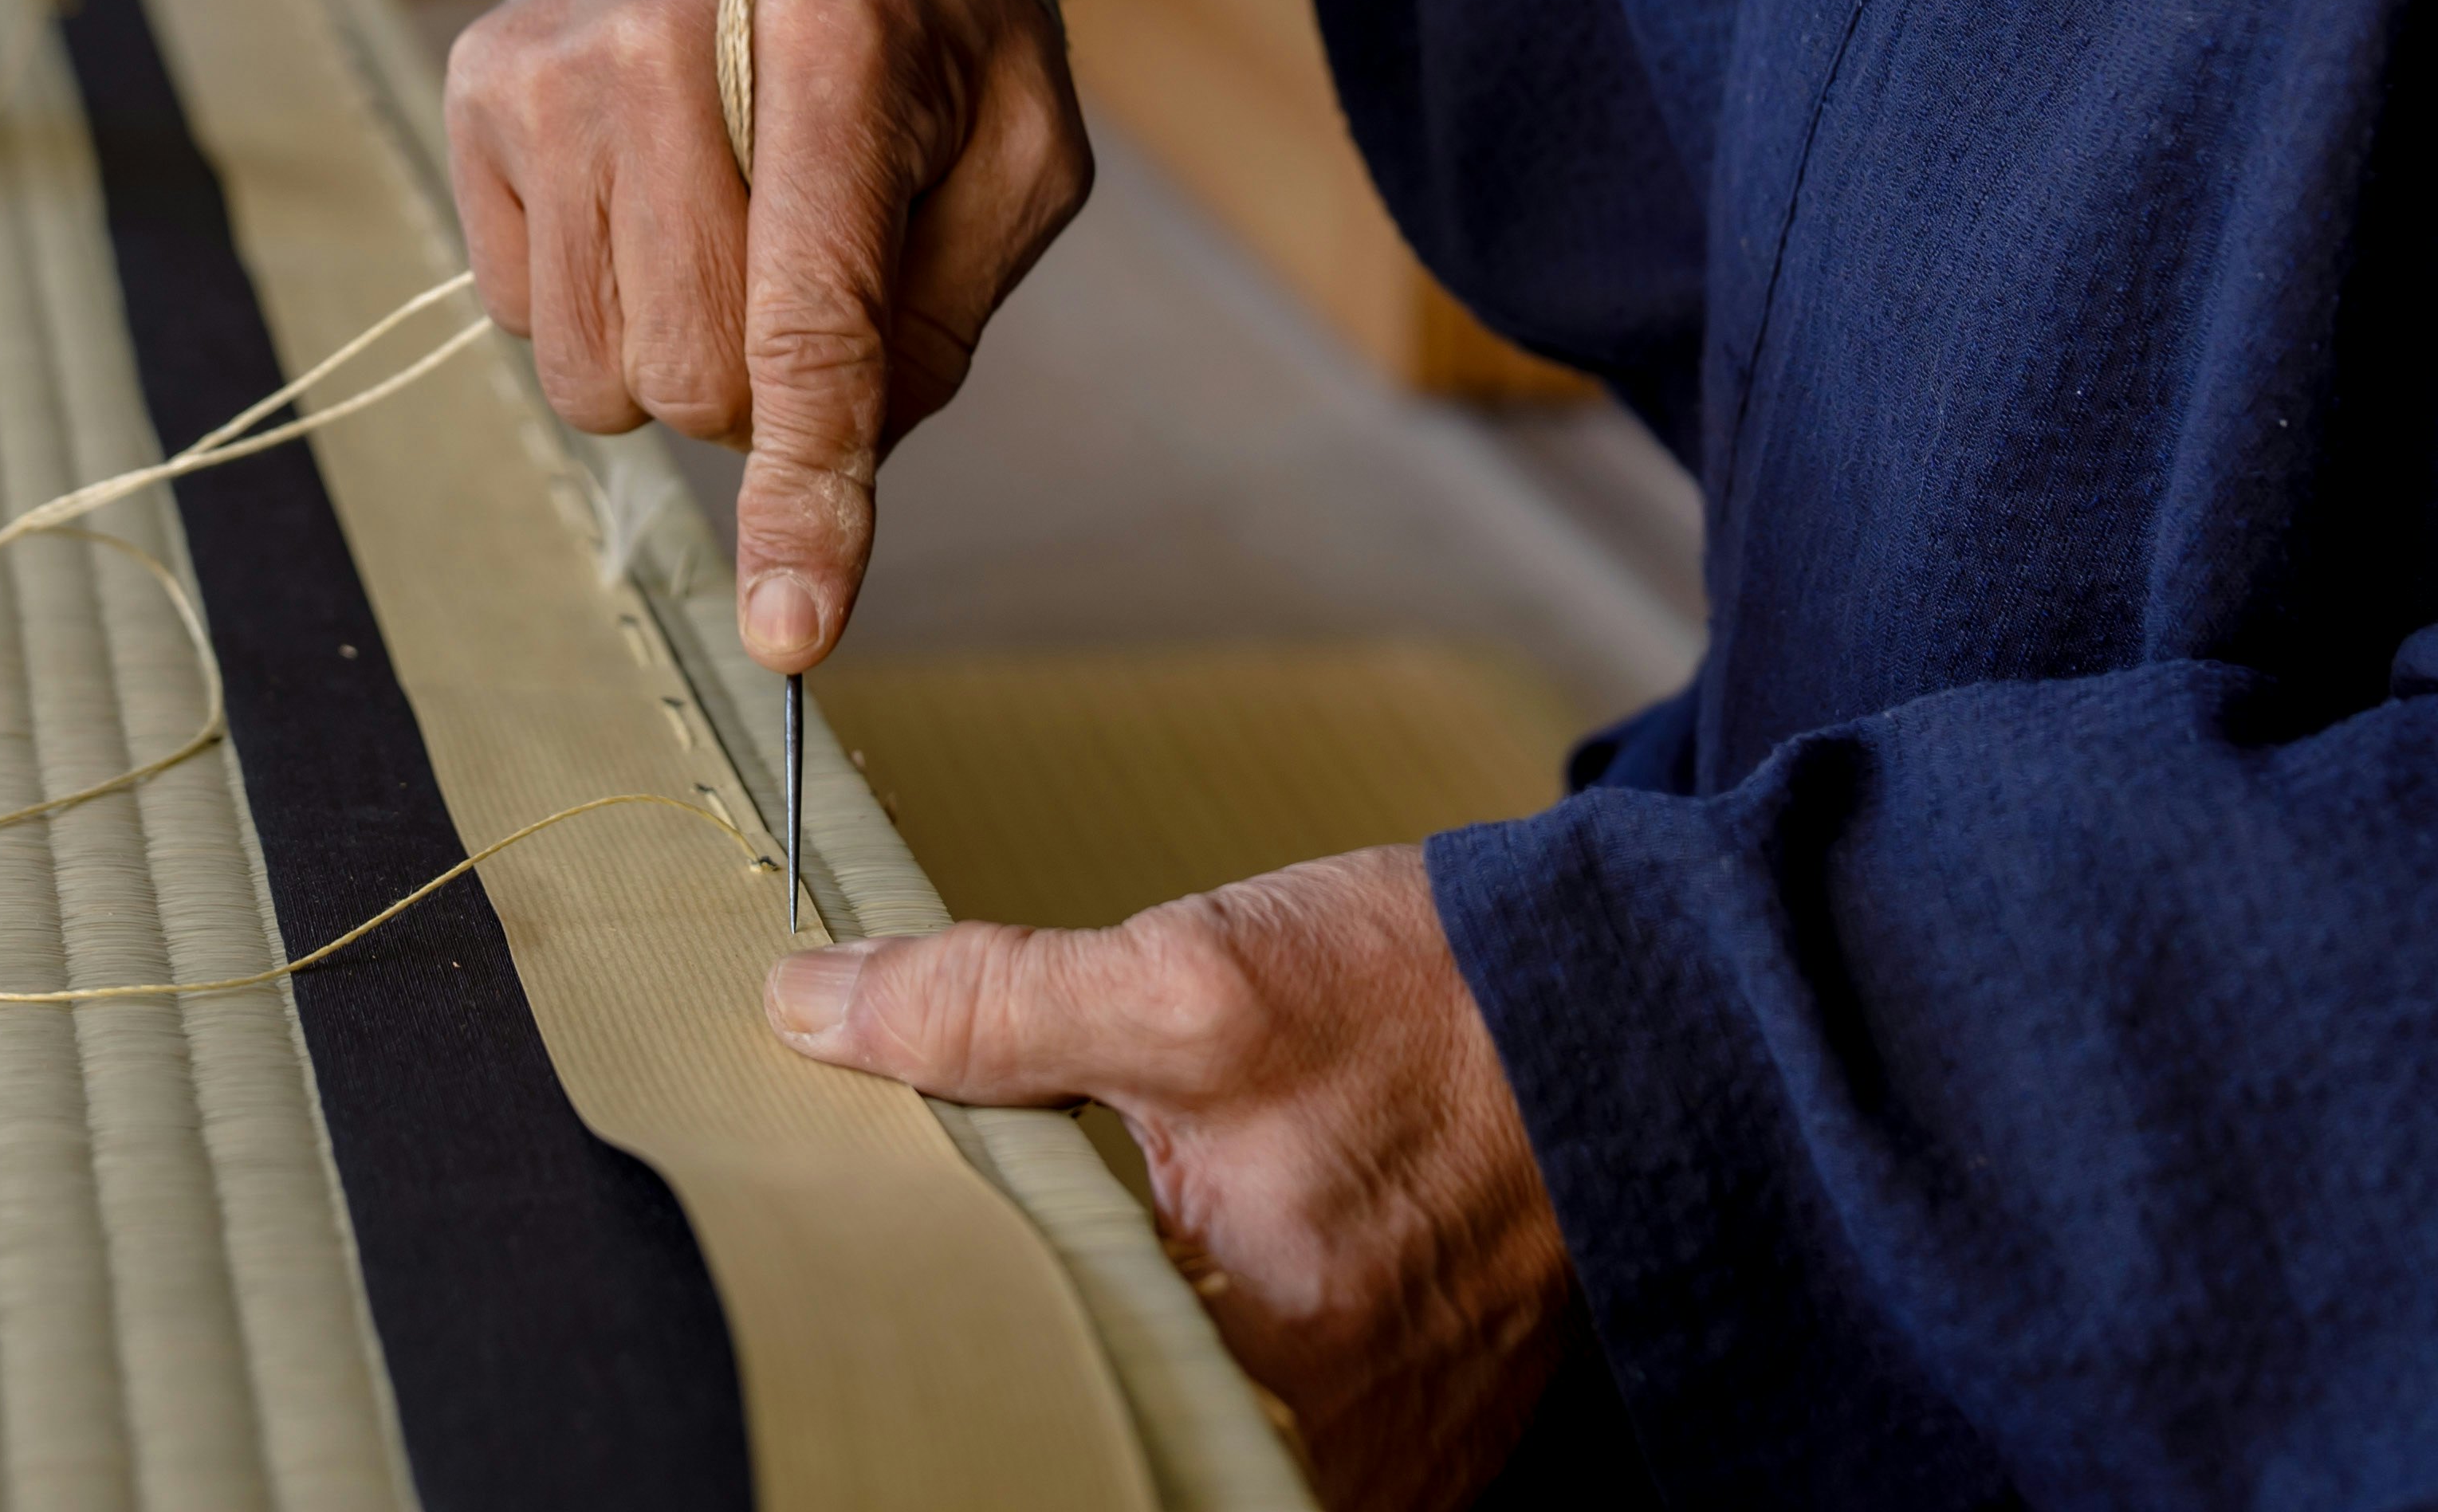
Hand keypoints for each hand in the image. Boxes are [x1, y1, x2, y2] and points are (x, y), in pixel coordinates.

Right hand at [445, 0, 1088, 671]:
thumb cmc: (934, 15)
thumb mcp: (1020, 149)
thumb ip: (943, 317)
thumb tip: (831, 470)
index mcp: (834, 40)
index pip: (809, 324)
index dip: (807, 495)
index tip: (792, 634)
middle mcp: (659, 37)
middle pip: (690, 375)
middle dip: (763, 397)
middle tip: (809, 287)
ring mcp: (548, 62)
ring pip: (588, 369)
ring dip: (674, 352)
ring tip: (728, 226)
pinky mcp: (478, 86)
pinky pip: (517, 312)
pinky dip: (597, 295)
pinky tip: (652, 190)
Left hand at [767, 851, 1573, 1509]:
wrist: (1629, 1007)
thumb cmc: (1424, 996)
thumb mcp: (1192, 974)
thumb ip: (988, 1002)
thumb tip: (808, 1006)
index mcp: (1265, 1353)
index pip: (1045, 1387)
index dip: (965, 1326)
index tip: (902, 1255)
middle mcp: (1334, 1449)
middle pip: (1119, 1419)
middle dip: (1052, 1338)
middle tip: (1011, 1239)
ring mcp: (1392, 1466)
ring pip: (1191, 1432)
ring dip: (1137, 1352)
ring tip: (1126, 1248)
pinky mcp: (1426, 1450)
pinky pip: (1277, 1442)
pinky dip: (1224, 1372)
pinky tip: (1202, 1289)